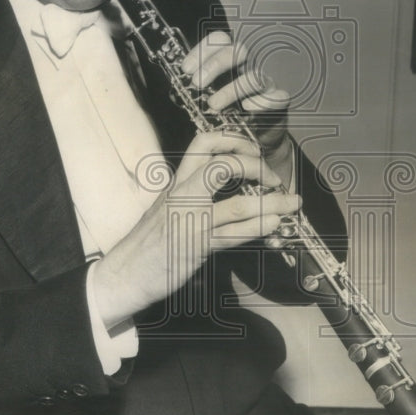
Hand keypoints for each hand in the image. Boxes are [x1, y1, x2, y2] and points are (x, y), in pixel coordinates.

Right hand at [92, 131, 300, 327]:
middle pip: (222, 164)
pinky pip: (234, 234)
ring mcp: (191, 220)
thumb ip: (191, 196)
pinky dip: (259, 226)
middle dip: (256, 165)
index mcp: (176, 183)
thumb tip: (222, 190)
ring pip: (237, 204)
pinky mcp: (197, 246)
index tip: (253, 151)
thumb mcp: (167, 209)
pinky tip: (274, 223)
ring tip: (292, 203)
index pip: (204, 142)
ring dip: (272, 202)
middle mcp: (183, 195)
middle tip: (273, 178)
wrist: (123, 274)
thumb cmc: (146, 244)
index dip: (234, 140)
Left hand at [180, 31, 292, 185]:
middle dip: (214, 65)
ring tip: (213, 105)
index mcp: (231, 60)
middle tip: (197, 84)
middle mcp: (250, 66)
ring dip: (231, 89)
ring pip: (254, 75)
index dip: (201, 51)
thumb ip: (197, 90)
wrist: (255, 140)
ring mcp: (267, 83)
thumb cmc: (230, 115)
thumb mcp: (210, 99)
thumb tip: (175, 88)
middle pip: (238, 50)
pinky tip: (247, 108)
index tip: (185, 70)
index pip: (219, 40)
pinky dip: (261, 101)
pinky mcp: (279, 101)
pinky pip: (276, 96)